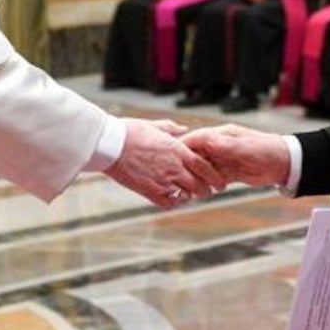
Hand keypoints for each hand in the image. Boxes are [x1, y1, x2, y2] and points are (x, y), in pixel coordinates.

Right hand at [105, 118, 225, 207]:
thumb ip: (172, 129)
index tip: (219, 183)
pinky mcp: (150, 192)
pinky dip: (172, 202)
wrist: (110, 144)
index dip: (215, 177)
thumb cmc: (130, 132)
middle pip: (201, 185)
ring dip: (189, 196)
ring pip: (187, 195)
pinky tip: (170, 198)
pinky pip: (169, 204)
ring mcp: (163, 181)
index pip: (205, 167)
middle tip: (206, 192)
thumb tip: (184, 129)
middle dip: (206, 190)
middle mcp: (174, 167)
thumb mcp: (154, 125)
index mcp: (178, 150)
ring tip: (188, 194)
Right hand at [181, 124, 290, 186]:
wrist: (284, 162)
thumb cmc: (266, 150)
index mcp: (219, 135)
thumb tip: (206, 141)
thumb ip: (224, 145)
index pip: (194, 140)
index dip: (181, 149)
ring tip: (188, 190)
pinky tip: (200, 193)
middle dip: (186, 167)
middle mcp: (218, 146)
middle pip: (195, 156)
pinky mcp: (228, 172)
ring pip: (202, 169)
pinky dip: (205, 185)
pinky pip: (211, 178)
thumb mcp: (244, 147)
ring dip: (195, 178)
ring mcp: (222, 159)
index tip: (170, 159)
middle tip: (177, 180)